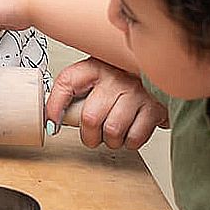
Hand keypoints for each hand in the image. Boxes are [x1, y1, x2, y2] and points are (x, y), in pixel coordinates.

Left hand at [50, 57, 167, 149]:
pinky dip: (129, 142)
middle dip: (89, 136)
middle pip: (90, 118)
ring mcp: (136, 92)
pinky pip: (134, 137)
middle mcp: (114, 78)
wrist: (157, 72)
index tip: (52, 124)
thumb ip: (72, 95)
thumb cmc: (120, 81)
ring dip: (110, 141)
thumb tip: (51, 122)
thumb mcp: (94, 79)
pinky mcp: (154, 108)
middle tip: (92, 136)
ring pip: (112, 131)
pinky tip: (129, 132)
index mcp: (93, 67)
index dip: (54, 107)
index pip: (66, 83)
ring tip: (112, 133)